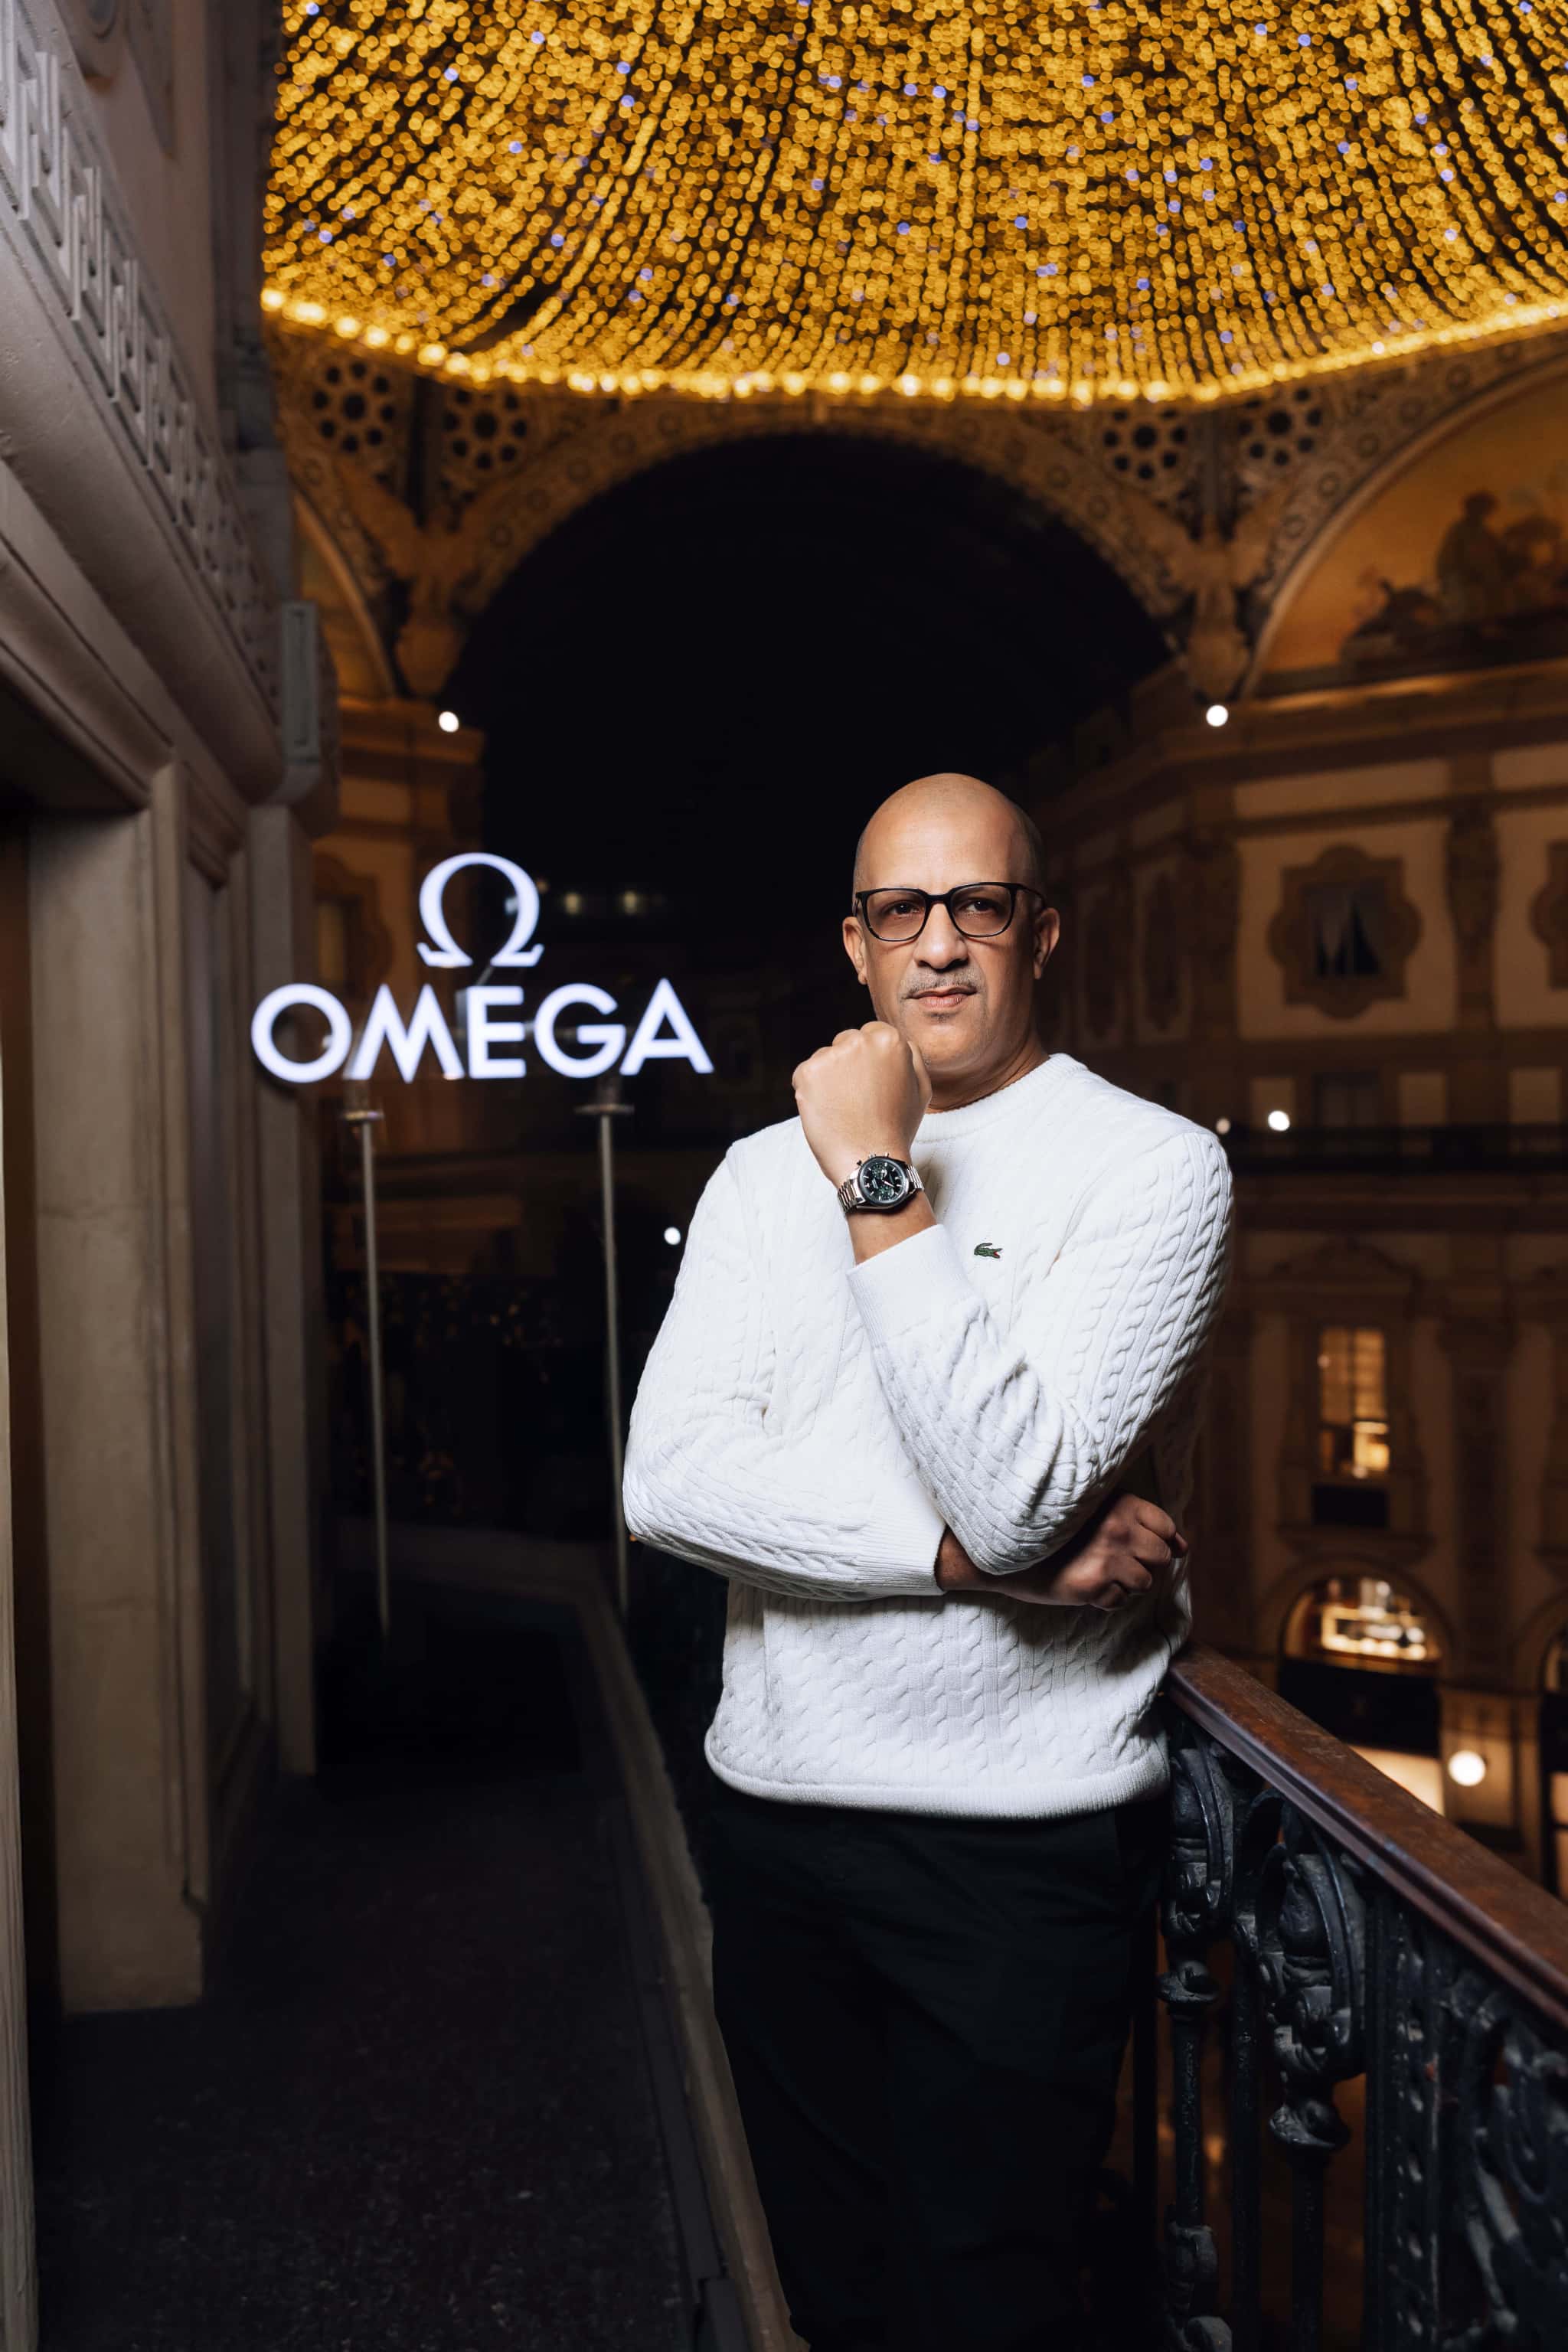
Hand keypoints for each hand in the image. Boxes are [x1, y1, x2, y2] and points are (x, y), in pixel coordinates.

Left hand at [792, 1022, 930, 1187]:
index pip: (871, 1034)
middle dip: (848, 1065)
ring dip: (829, 1078)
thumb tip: (900, 1041)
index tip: (870, 1084)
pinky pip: (804, 1075)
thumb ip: (911, 1057)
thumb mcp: (921, 1088)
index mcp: (890, 1040)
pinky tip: (827, 1112)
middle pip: (846, 1042)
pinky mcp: (807, 1072)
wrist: (870, 1160)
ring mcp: (831, 1056)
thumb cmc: (897, 1129)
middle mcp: (860, 1041)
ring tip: (843, 1108)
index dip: (870, 1062)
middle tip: (857, 1099)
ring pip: (824, 1058)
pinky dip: (810, 1092)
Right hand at [935, 1494, 1186, 1612]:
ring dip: (1124, 1583)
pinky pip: (1120, 1602)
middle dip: (1141, 1562)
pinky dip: (1106, 1600)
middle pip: (1159, 1557)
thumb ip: (1141, 1523)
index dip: (1153, 1539)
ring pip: (1144, 1582)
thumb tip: (1184, 1547)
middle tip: (1109, 1559)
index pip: (1165, 1526)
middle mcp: (1117, 1528)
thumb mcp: (1096, 1512)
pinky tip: (1084, 1585)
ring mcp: (1107, 1558)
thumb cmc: (1051, 1529)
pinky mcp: (1093, 1586)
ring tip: (1094, 1571)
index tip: (1129, 1543)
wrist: (1003, 1550)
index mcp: (1119, 1503)